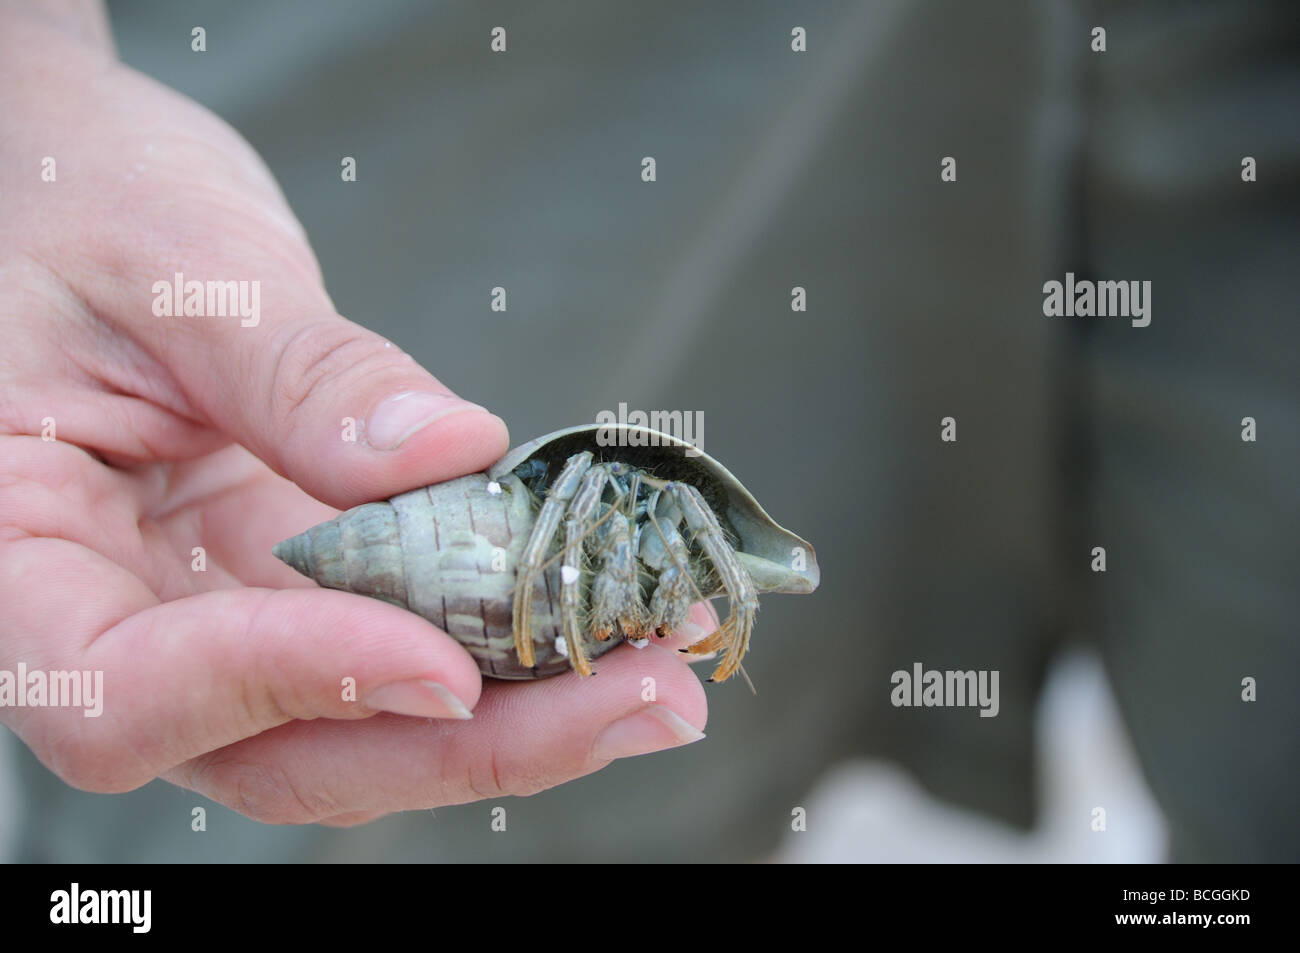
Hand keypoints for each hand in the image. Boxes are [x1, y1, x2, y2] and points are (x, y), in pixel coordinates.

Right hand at [0, 3, 708, 825]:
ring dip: (522, 716)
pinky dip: (508, 645)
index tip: (437, 661)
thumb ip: (296, 374)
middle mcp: (121, 622)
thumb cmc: (79, 203)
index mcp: (24, 555)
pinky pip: (402, 644)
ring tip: (663, 667)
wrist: (83, 187)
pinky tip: (611, 618)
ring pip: (361, 726)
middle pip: (279, 752)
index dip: (282, 687)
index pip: (124, 694)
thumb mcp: (178, 268)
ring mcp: (219, 613)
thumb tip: (450, 451)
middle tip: (641, 699)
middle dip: (468, 746)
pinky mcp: (302, 585)